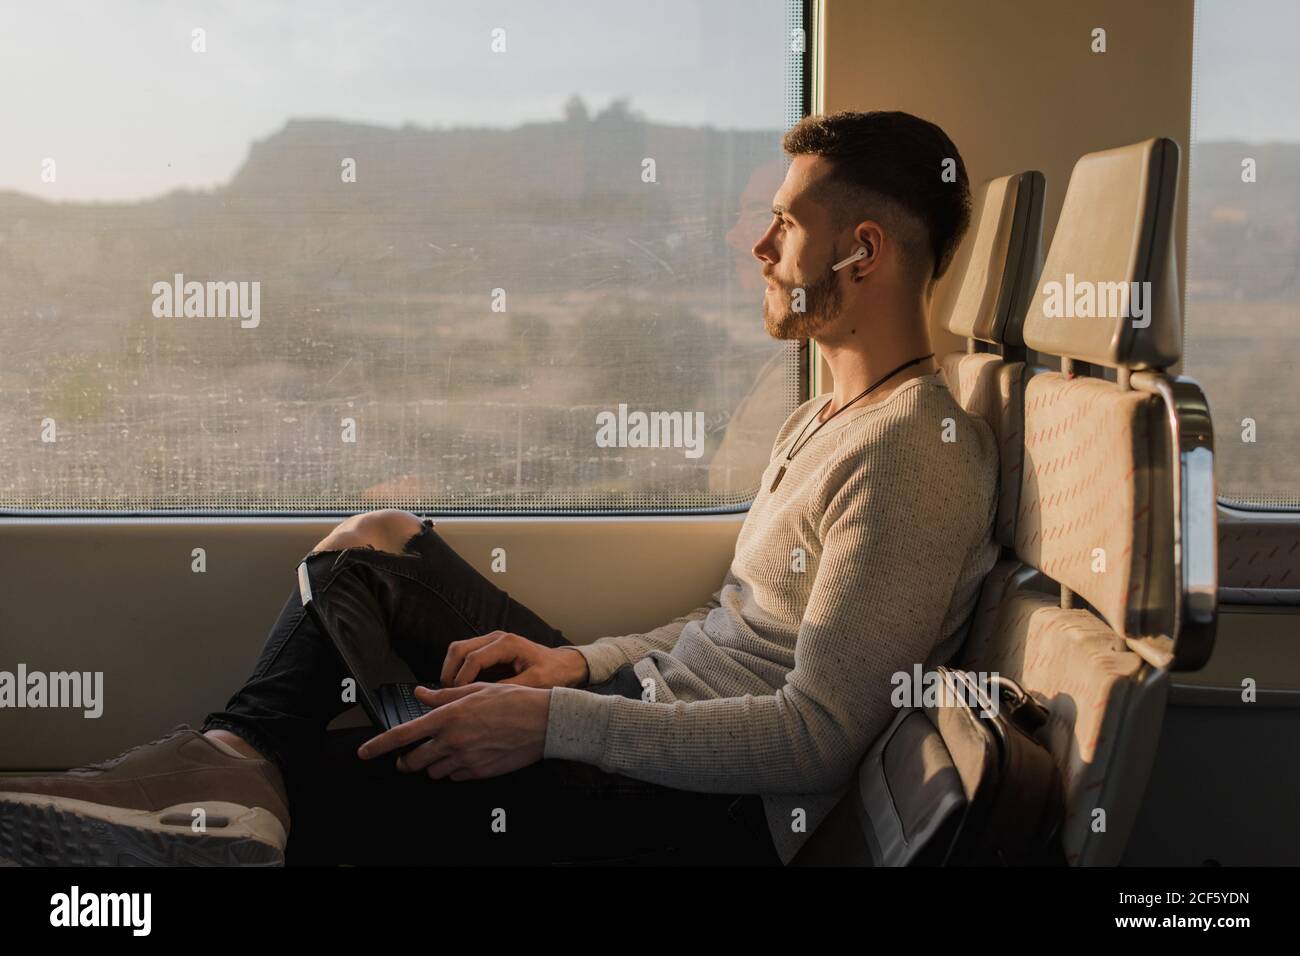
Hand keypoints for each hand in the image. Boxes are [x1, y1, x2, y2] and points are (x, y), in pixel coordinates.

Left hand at [357, 683, 551, 779]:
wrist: (543, 722)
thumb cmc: (513, 701)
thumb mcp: (476, 690)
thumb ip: (443, 695)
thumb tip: (421, 694)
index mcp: (448, 717)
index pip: (403, 736)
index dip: (378, 746)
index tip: (364, 752)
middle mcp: (452, 741)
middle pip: (413, 761)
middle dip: (406, 761)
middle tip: (408, 757)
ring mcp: (465, 760)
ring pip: (433, 771)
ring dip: (433, 764)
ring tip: (447, 750)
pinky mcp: (478, 773)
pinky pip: (454, 777)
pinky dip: (454, 770)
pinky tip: (466, 756)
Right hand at [440, 630, 588, 688]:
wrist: (565, 665)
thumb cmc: (554, 673)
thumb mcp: (534, 684)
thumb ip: (509, 689)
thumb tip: (480, 699)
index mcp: (508, 644)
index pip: (473, 658)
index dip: (462, 679)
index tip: (459, 698)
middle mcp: (496, 638)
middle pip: (458, 649)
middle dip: (449, 673)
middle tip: (449, 697)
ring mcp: (491, 643)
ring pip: (457, 651)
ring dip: (451, 671)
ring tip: (453, 695)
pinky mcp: (489, 651)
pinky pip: (464, 657)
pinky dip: (458, 672)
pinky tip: (462, 691)